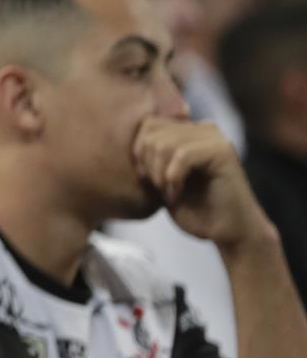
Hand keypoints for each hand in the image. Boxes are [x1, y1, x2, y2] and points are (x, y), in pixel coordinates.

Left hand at [134, 118, 269, 251]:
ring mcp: (215, 138)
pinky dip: (172, 178)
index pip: (148, 124)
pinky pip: (182, 155)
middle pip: (152, 133)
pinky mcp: (222, 151)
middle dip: (148, 165)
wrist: (229, 232)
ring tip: (170, 193)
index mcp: (189, 131)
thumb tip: (128, 137)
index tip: (147, 179)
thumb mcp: (162, 180)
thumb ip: (150, 156)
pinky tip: (177, 194)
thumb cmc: (196, 210)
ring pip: (164, 144)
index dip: (139, 152)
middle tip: (160, 189)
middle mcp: (203, 129)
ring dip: (159, 174)